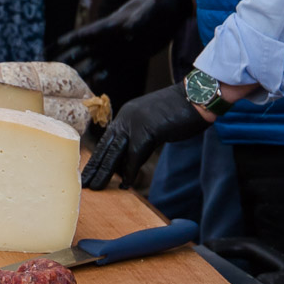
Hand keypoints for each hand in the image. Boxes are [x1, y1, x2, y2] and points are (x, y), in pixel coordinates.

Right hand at [49, 0, 193, 87]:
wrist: (171, 10)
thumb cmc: (157, 4)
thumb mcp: (148, 8)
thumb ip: (138, 18)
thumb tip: (128, 30)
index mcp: (108, 26)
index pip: (82, 36)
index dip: (64, 43)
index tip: (47, 51)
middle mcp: (107, 40)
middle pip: (81, 52)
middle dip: (64, 61)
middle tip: (47, 72)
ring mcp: (116, 50)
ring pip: (92, 64)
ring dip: (80, 73)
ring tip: (66, 86)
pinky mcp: (127, 58)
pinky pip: (109, 70)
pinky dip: (100, 78)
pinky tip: (92, 87)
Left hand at [81, 82, 211, 189]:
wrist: (198, 96)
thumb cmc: (181, 111)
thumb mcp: (154, 125)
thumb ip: (141, 138)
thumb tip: (130, 161)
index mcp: (126, 115)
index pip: (107, 139)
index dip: (98, 156)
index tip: (88, 170)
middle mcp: (126, 118)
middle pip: (106, 146)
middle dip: (95, 166)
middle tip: (84, 182)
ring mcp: (135, 124)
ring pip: (114, 153)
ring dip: (104, 172)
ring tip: (96, 187)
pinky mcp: (147, 131)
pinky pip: (135, 157)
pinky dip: (130, 172)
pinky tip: (126, 184)